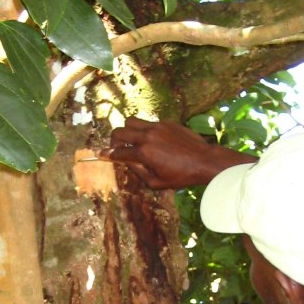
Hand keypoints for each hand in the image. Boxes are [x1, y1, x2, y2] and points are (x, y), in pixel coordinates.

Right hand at [108, 117, 252, 189]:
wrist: (204, 161)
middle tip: (118, 148)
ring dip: (127, 131)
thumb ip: (138, 171)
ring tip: (133, 140)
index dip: (106, 155)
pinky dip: (145, 131)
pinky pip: (148, 123)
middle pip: (119, 132)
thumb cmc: (181, 176)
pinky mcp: (166, 122)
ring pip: (131, 121)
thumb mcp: (156, 182)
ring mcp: (157, 127)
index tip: (99, 154)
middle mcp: (147, 136)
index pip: (118, 153)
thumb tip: (127, 162)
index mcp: (143, 153)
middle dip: (114, 141)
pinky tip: (155, 141)